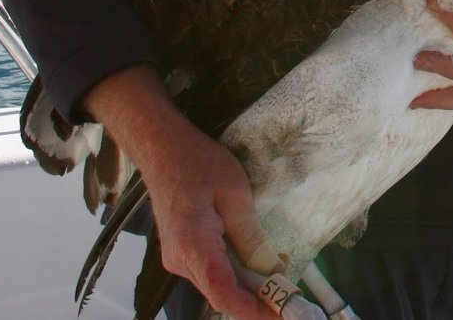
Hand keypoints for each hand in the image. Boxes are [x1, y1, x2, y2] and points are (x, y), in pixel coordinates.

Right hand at [85, 66, 277, 318]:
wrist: (163, 149)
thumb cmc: (199, 164)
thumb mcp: (235, 193)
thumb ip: (250, 235)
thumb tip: (270, 268)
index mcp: (194, 245)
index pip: (223, 293)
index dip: (252, 311)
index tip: (280, 316)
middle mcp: (180, 261)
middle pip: (221, 293)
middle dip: (256, 302)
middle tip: (289, 304)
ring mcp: (177, 259)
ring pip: (216, 284)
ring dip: (246, 288)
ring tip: (280, 284)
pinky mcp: (180, 252)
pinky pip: (210, 271)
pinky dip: (234, 275)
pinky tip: (257, 268)